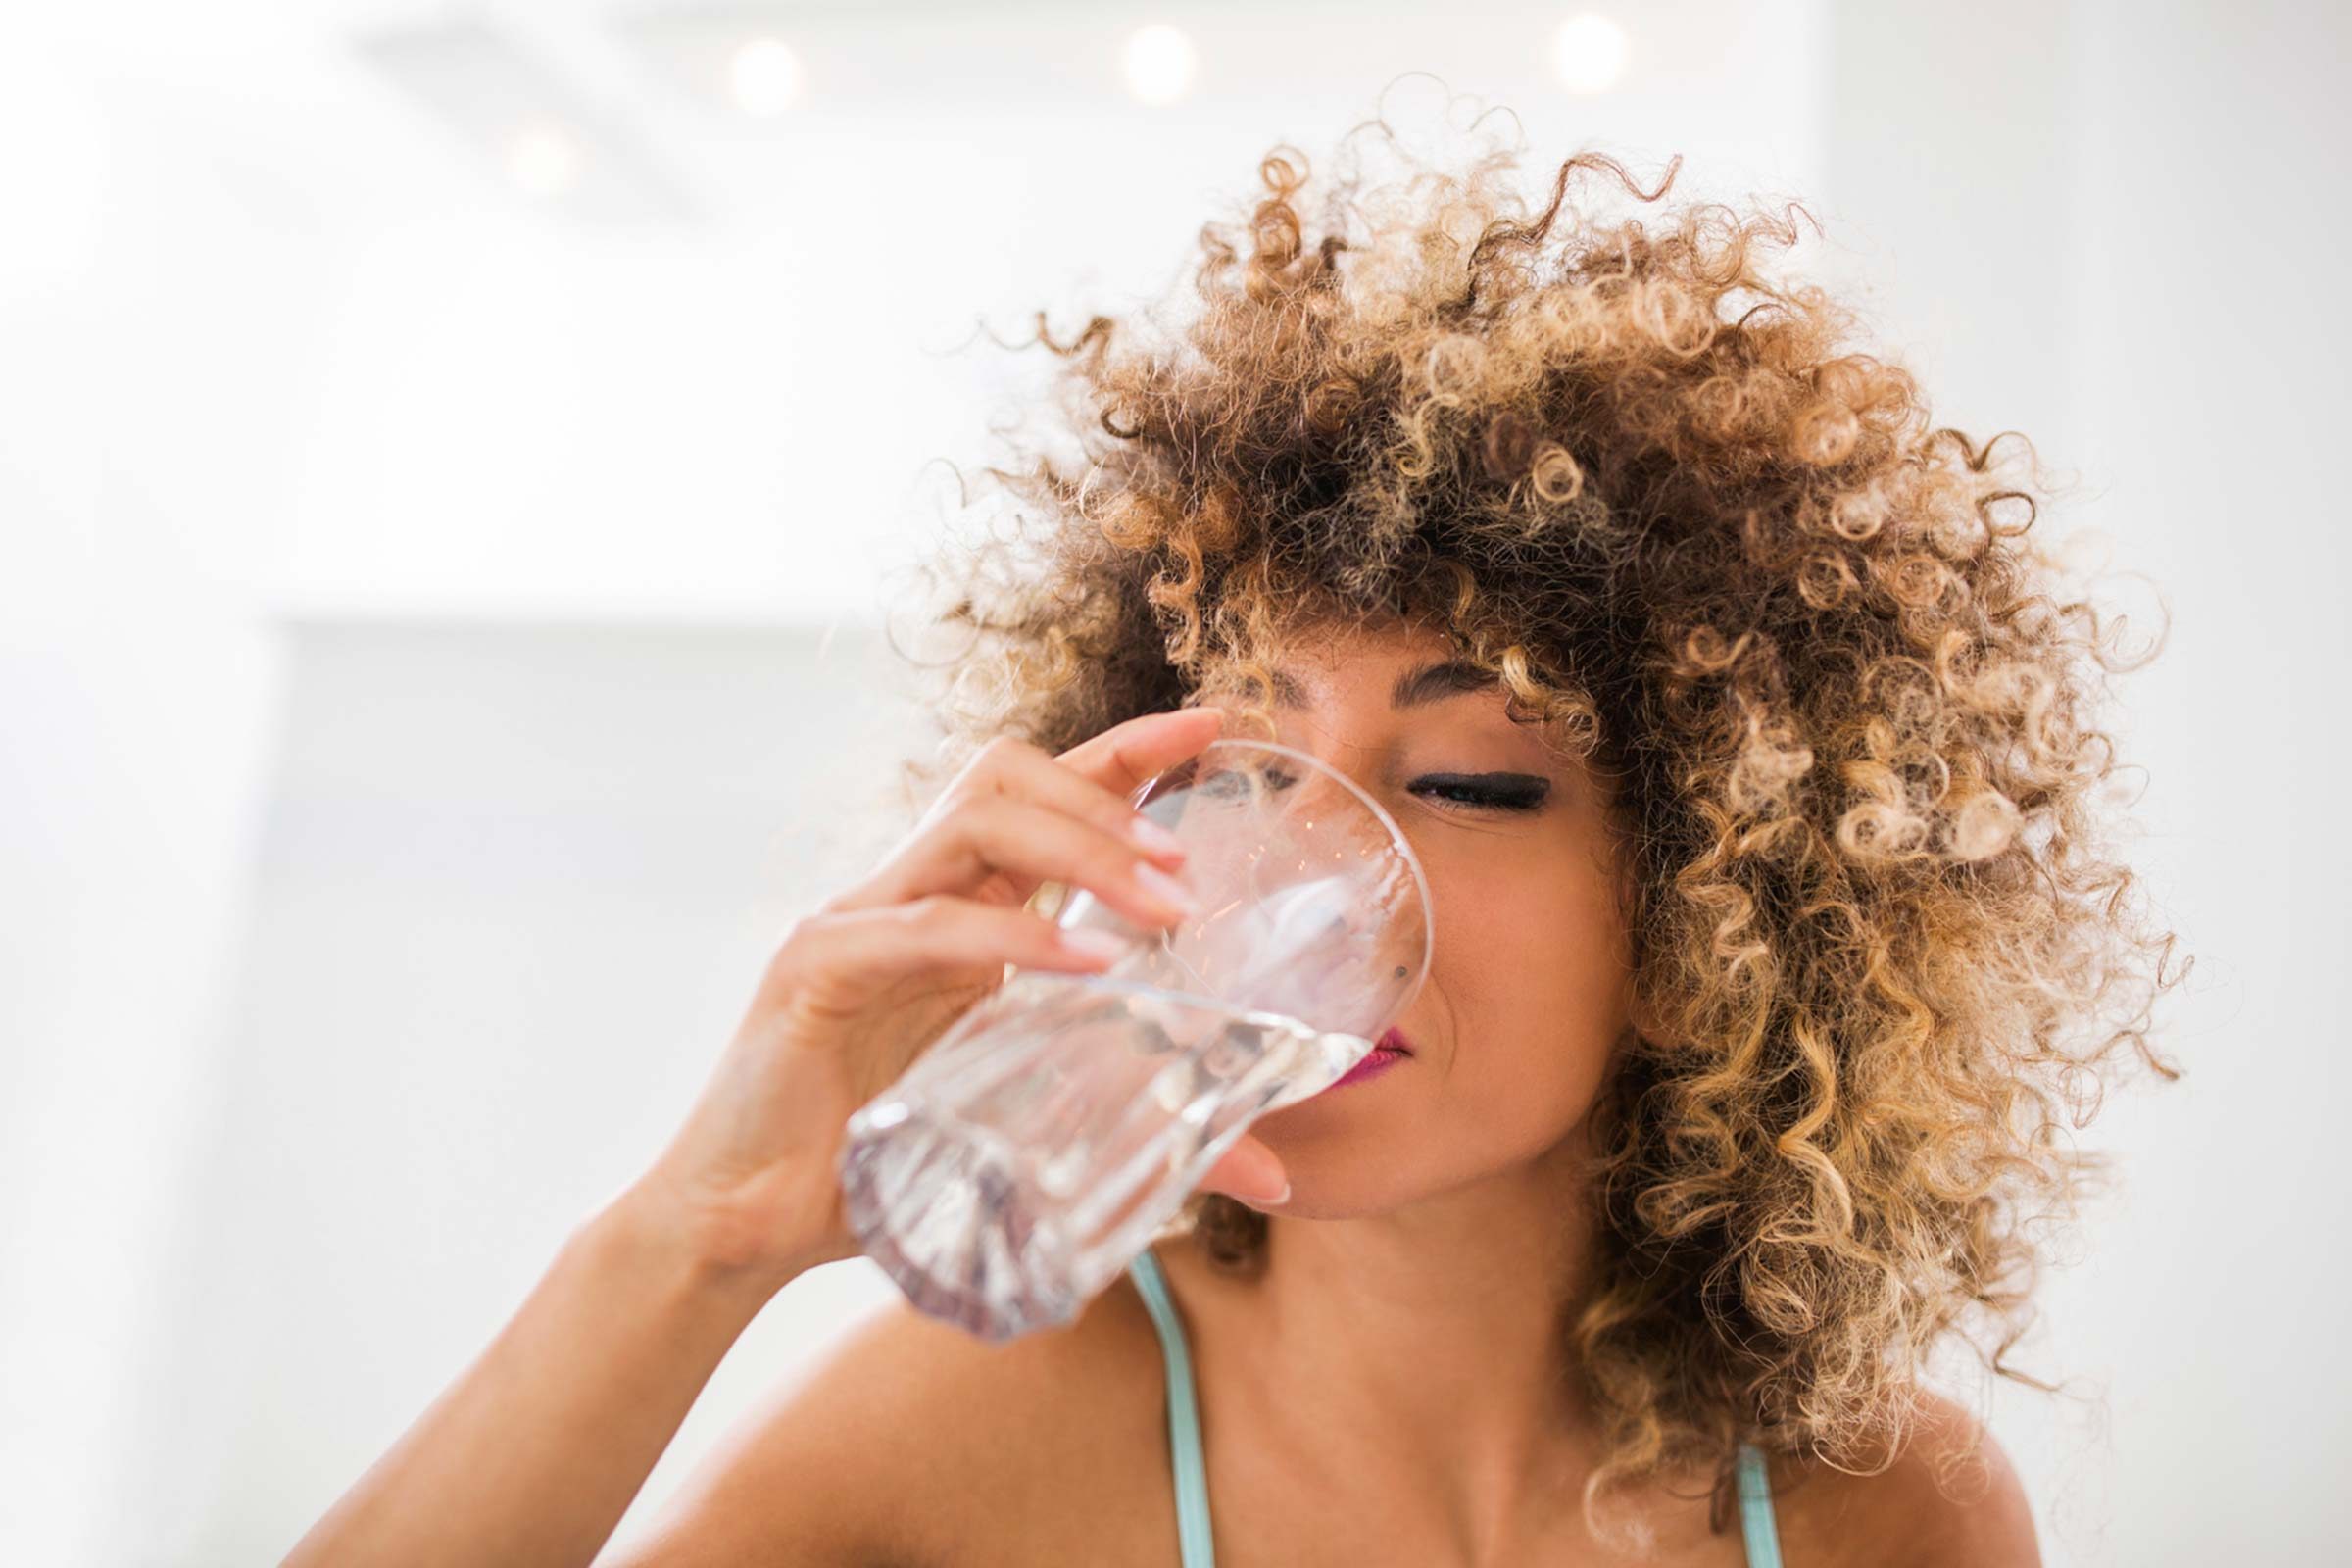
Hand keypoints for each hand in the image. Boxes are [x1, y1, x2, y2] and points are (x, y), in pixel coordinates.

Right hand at [626, 705, 1290, 1288]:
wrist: (747, 1228)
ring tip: (1160, 906)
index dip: (1128, 751)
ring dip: (1079, 848)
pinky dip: (1010, 937)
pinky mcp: (815, 969)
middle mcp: (908, 893)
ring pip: (970, 820)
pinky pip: (924, 927)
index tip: (1219, 726)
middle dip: (1110, 796)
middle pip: (1007, 776)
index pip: (1044, 793)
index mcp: (957, 909)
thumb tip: (1270, 1172)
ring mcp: (857, 920)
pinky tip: (1083, 969)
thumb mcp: (1030, 1131)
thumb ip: (1144, 1129)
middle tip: (1191, 866)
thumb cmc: (882, 1169)